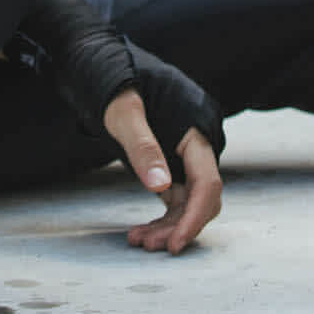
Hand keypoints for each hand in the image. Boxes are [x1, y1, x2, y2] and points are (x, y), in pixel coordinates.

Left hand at [105, 90, 222, 254]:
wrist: (106, 69)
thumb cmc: (117, 84)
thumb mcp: (124, 113)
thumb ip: (143, 146)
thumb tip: (161, 187)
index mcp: (195, 130)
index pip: (207, 183)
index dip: (194, 217)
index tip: (176, 243)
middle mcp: (196, 146)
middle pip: (200, 198)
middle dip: (177, 226)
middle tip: (148, 244)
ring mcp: (184, 157)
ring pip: (186, 203)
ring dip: (166, 226)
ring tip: (138, 240)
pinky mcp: (172, 164)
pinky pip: (175, 199)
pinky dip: (161, 217)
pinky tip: (141, 230)